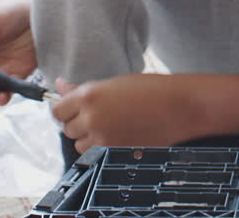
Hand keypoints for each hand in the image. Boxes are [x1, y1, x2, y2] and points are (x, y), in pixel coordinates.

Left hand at [53, 74, 198, 153]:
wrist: (180, 106)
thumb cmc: (151, 90)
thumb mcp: (114, 84)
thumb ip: (83, 89)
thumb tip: (59, 85)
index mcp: (89, 95)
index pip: (58, 110)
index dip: (68, 110)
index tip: (77, 109)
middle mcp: (91, 117)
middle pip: (67, 129)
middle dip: (80, 123)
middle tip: (102, 115)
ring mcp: (102, 137)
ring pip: (79, 144)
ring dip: (90, 137)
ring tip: (113, 125)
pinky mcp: (113, 151)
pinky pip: (95, 153)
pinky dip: (102, 147)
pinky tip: (120, 134)